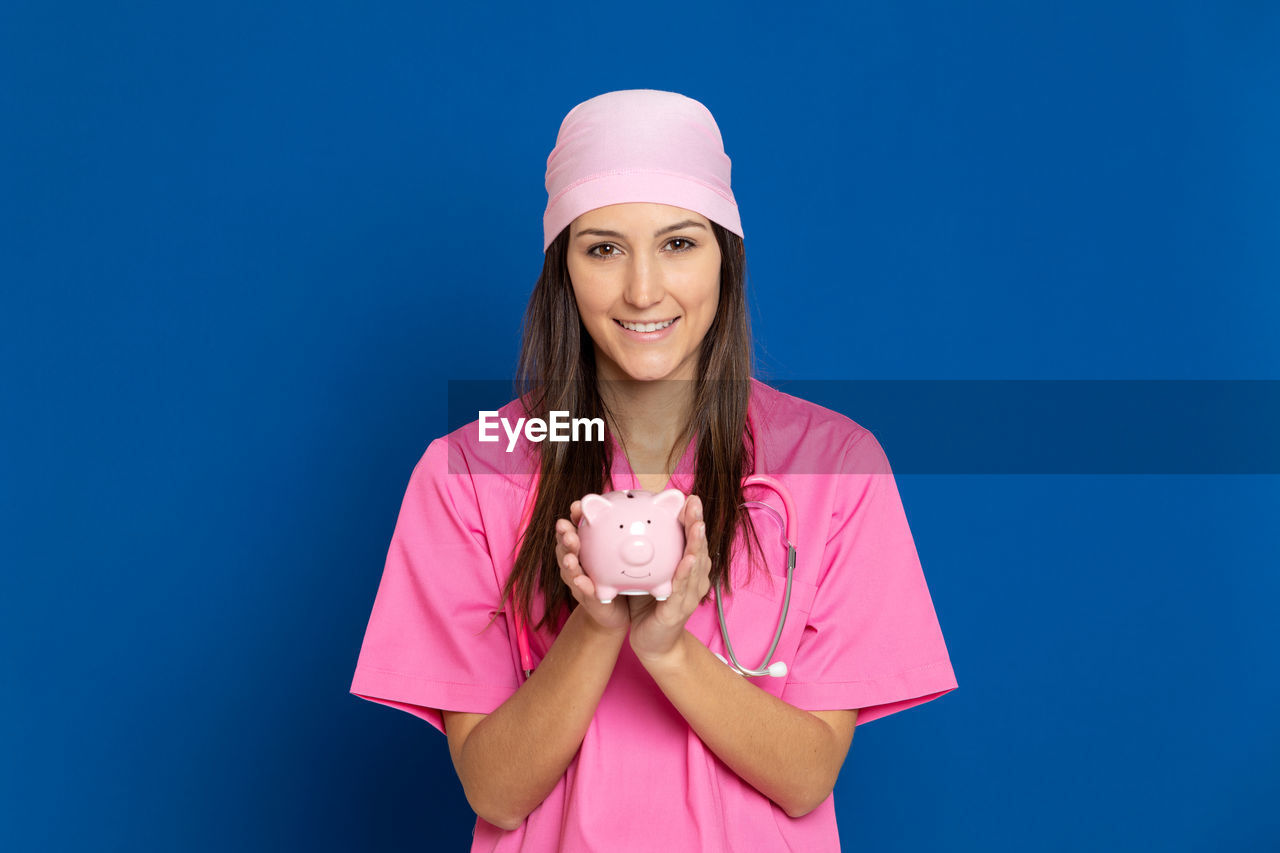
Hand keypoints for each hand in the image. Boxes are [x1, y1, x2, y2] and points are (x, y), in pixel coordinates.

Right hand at [556, 500, 629, 634]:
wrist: (623, 612)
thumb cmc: (624, 578)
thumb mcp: (629, 556)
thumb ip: (634, 537)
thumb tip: (660, 514)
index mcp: (588, 549)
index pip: (578, 529)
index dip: (574, 518)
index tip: (576, 507)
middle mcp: (580, 563)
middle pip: (567, 547)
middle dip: (564, 537)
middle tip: (565, 528)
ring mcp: (581, 581)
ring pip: (570, 569)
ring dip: (568, 561)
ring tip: (570, 557)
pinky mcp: (588, 599)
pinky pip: (584, 592)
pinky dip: (581, 586)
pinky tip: (581, 581)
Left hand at [628, 494, 710, 662]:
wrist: (653, 645)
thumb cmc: (649, 608)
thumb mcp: (647, 576)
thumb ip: (645, 556)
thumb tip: (627, 526)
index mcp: (687, 570)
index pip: (691, 539)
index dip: (692, 519)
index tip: (690, 499)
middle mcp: (693, 580)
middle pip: (698, 547)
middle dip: (697, 524)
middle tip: (694, 504)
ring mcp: (690, 595)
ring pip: (695, 564)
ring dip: (696, 543)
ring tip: (697, 525)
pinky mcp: (680, 609)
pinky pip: (683, 587)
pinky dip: (687, 572)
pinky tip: (689, 559)